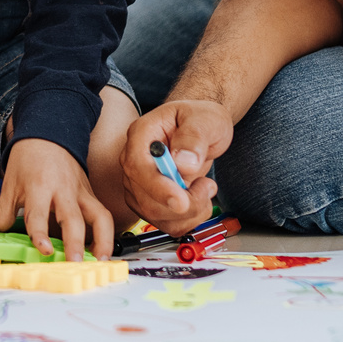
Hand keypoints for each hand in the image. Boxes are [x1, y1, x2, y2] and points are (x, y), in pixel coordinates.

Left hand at [0, 138, 113, 260]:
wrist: (48, 135)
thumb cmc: (28, 161)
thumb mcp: (9, 185)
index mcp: (38, 188)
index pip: (39, 214)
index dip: (40, 234)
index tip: (45, 251)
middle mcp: (63, 191)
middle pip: (73, 218)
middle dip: (76, 242)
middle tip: (75, 263)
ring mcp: (81, 193)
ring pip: (99, 216)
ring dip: (103, 240)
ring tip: (100, 262)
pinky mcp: (91, 195)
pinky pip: (104, 215)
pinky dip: (107, 234)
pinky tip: (103, 252)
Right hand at [120, 99, 228, 233]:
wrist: (202, 128)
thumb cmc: (200, 119)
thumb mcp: (204, 119)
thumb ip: (193, 138)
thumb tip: (183, 163)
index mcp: (141, 135)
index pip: (137, 167)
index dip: (157, 188)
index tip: (181, 201)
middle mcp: (134, 161)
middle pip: (145, 198)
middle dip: (183, 204)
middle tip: (208, 186)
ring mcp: (140, 183)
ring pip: (154, 215)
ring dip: (188, 213)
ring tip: (206, 189)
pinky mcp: (150, 200)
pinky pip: (165, 223)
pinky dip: (188, 220)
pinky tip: (199, 201)